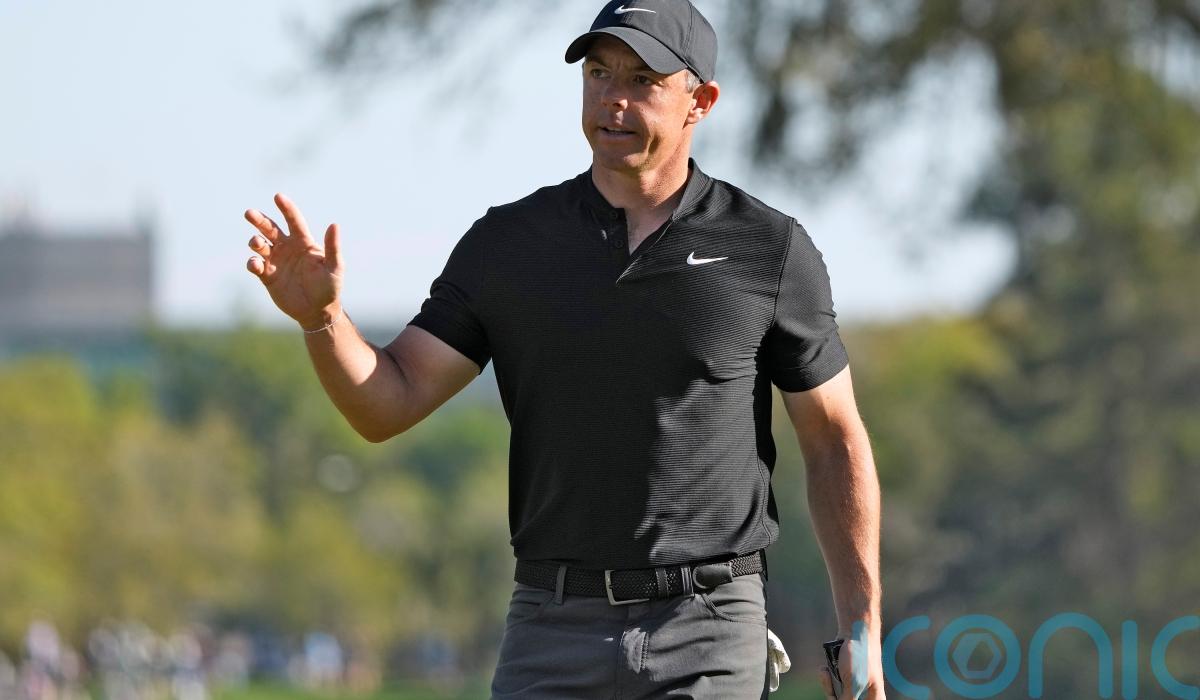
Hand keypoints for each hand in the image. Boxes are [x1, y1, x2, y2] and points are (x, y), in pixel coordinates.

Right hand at [245, 193, 342, 329]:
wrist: (317, 311)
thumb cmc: (330, 287)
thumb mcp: (334, 267)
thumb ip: (333, 247)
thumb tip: (334, 224)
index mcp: (304, 243)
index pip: (293, 221)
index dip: (286, 208)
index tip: (277, 196)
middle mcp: (288, 249)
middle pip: (271, 229)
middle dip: (259, 220)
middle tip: (249, 213)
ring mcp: (276, 261)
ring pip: (260, 245)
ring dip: (255, 241)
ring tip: (256, 243)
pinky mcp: (268, 276)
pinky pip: (256, 265)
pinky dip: (252, 262)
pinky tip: (255, 264)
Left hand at [818, 634, 885, 698]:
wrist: (854, 631)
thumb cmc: (860, 657)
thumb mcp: (853, 684)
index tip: (841, 696)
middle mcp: (866, 695)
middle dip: (832, 694)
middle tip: (829, 683)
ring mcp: (854, 686)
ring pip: (837, 695)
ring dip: (827, 684)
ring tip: (826, 672)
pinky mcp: (844, 677)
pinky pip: (833, 685)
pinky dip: (827, 677)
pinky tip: (824, 669)